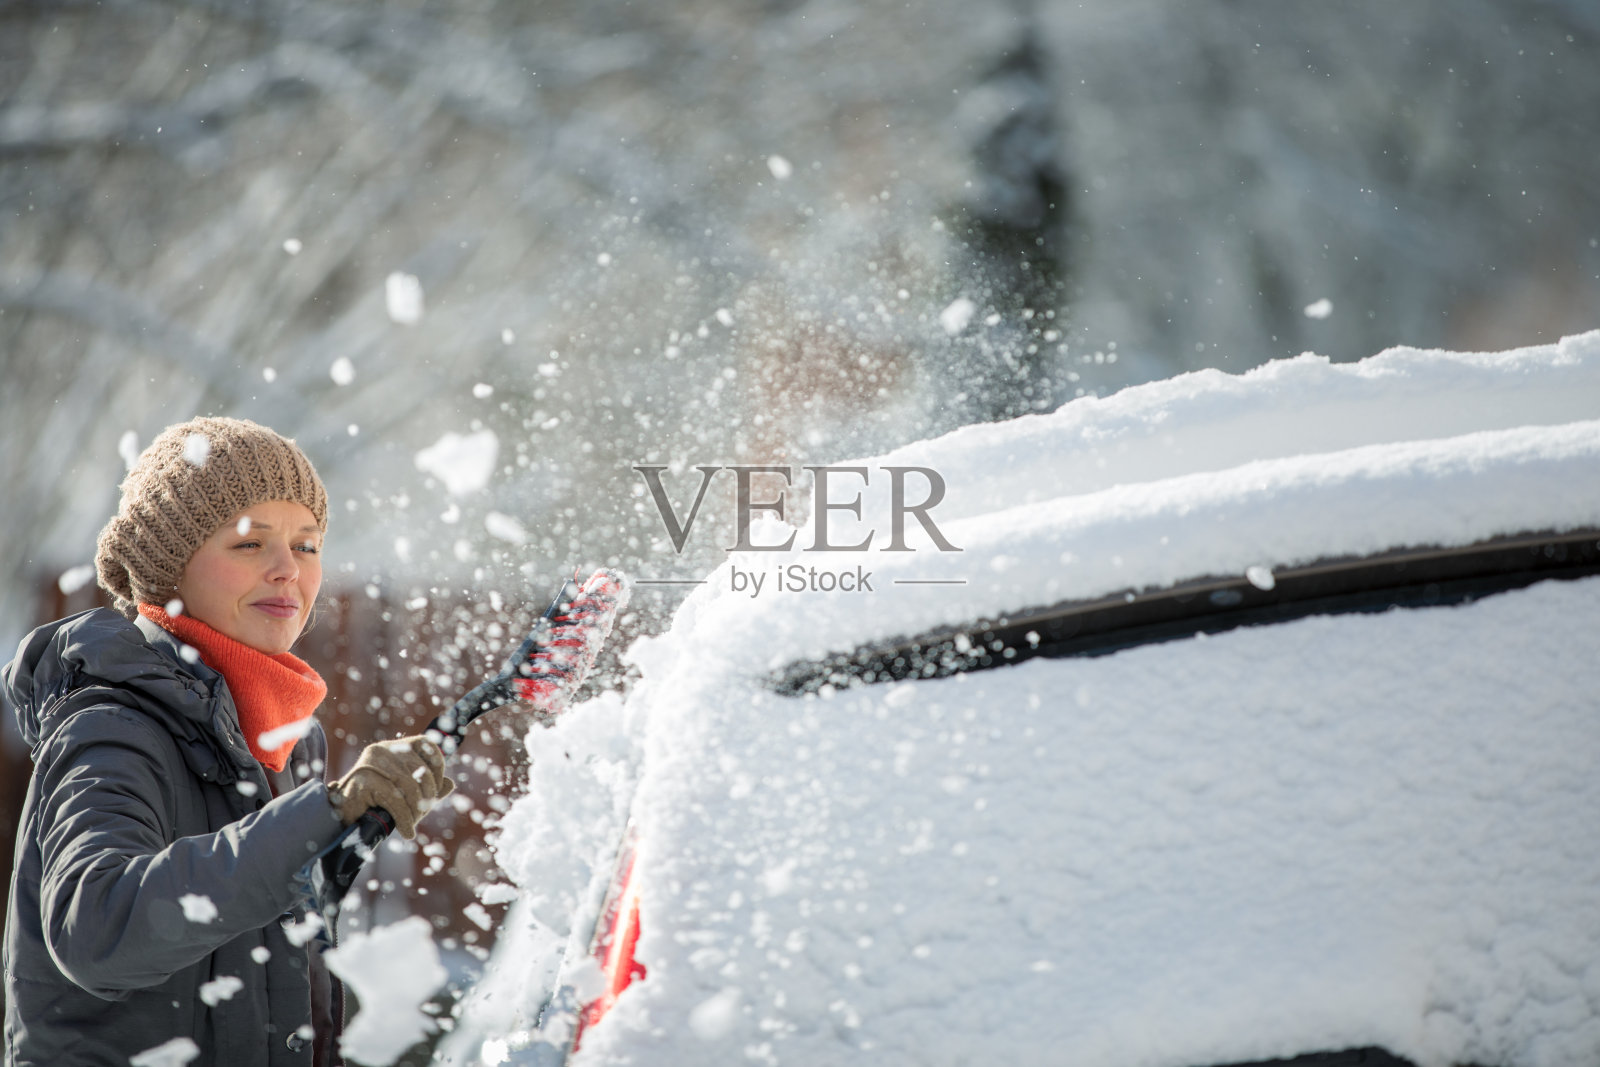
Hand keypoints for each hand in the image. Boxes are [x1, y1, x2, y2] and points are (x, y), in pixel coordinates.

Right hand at [328, 736, 453, 838]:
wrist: (338, 821)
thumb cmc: (372, 806)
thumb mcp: (404, 795)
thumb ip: (427, 788)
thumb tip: (450, 784)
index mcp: (392, 748)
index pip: (425, 744)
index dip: (438, 765)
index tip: (438, 788)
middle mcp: (381, 750)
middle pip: (420, 769)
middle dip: (427, 796)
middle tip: (422, 814)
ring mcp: (370, 763)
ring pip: (409, 786)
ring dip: (416, 810)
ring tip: (413, 824)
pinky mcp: (364, 780)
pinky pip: (395, 800)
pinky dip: (405, 819)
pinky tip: (407, 832)